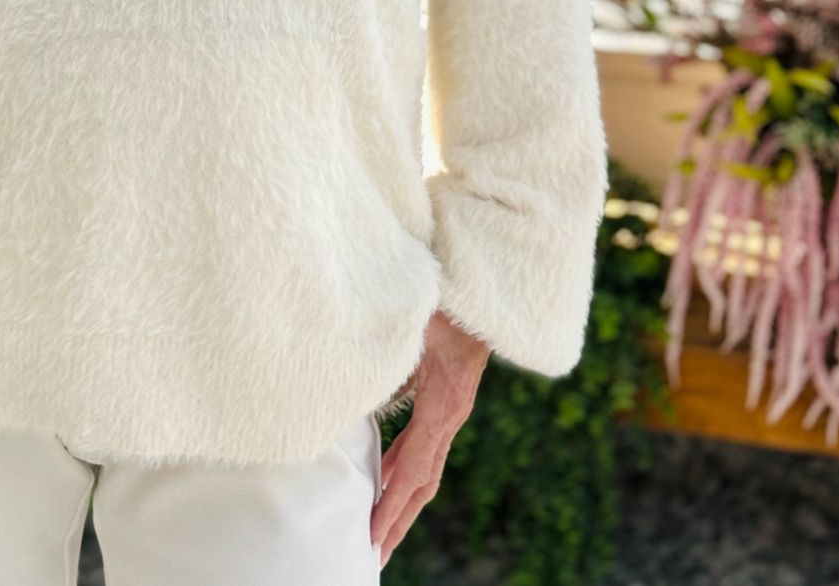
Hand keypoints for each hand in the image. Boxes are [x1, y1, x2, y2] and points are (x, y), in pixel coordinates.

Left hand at [370, 310, 489, 567]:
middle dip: (397, 520)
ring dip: (401, 500)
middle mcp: (450, 414)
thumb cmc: (445, 296)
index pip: (413, 470)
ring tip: (377, 529)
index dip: (391, 506)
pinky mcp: (446, 400)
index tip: (372, 537)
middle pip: (422, 482)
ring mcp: (451, 409)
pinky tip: (383, 475)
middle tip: (372, 554)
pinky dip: (403, 468)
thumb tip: (357, 387)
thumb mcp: (416, 325)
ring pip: (425, 467)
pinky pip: (424, 445)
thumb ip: (392, 356)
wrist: (481, 282)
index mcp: (444, 405)